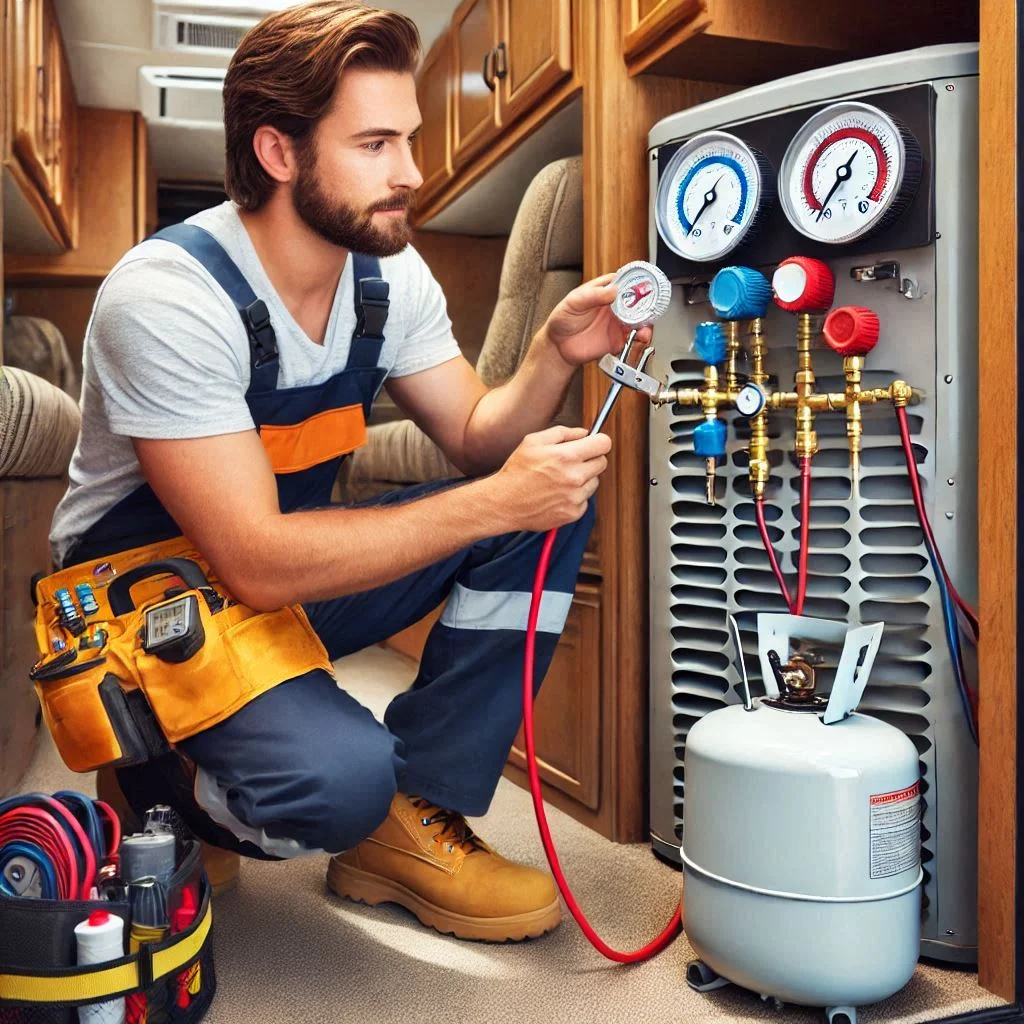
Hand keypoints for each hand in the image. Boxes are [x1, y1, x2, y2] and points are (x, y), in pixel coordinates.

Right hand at [487, 425, 610, 531]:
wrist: (504, 503)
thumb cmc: (517, 471)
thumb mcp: (533, 441)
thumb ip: (563, 433)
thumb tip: (585, 433)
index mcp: (567, 456)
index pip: (604, 444)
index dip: (598, 441)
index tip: (593, 444)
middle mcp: (575, 477)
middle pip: (602, 462)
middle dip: (590, 459)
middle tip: (572, 461)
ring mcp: (575, 497)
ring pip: (594, 482)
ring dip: (583, 479)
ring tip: (560, 480)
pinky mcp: (573, 513)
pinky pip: (585, 499)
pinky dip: (575, 496)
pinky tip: (557, 494)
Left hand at [542, 273, 652, 367]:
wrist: (558, 346)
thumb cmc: (563, 319)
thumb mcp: (573, 301)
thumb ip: (592, 295)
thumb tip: (613, 290)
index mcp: (605, 291)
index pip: (625, 282)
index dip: (636, 282)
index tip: (643, 285)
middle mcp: (615, 306)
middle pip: (638, 301)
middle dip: (647, 303)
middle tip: (648, 306)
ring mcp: (618, 323)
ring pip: (640, 320)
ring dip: (647, 321)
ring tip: (645, 325)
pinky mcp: (618, 340)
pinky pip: (635, 339)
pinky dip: (642, 338)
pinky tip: (641, 336)